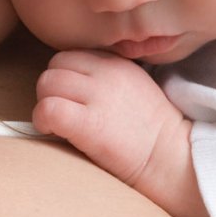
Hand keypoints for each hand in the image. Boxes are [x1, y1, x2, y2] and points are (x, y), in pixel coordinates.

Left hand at [33, 50, 181, 185]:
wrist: (173, 160)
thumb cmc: (151, 132)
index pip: (70, 56)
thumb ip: (104, 76)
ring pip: (46, 83)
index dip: (63, 77)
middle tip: (61, 111)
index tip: (69, 98)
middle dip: (51, 89)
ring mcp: (98, 97)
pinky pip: (48, 109)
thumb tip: (69, 80)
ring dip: (44, 103)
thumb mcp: (134, 86)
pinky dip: (42, 120)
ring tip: (56, 123)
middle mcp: (106, 74)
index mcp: (117, 63)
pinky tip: (52, 131)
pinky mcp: (90, 123)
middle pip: (54, 66)